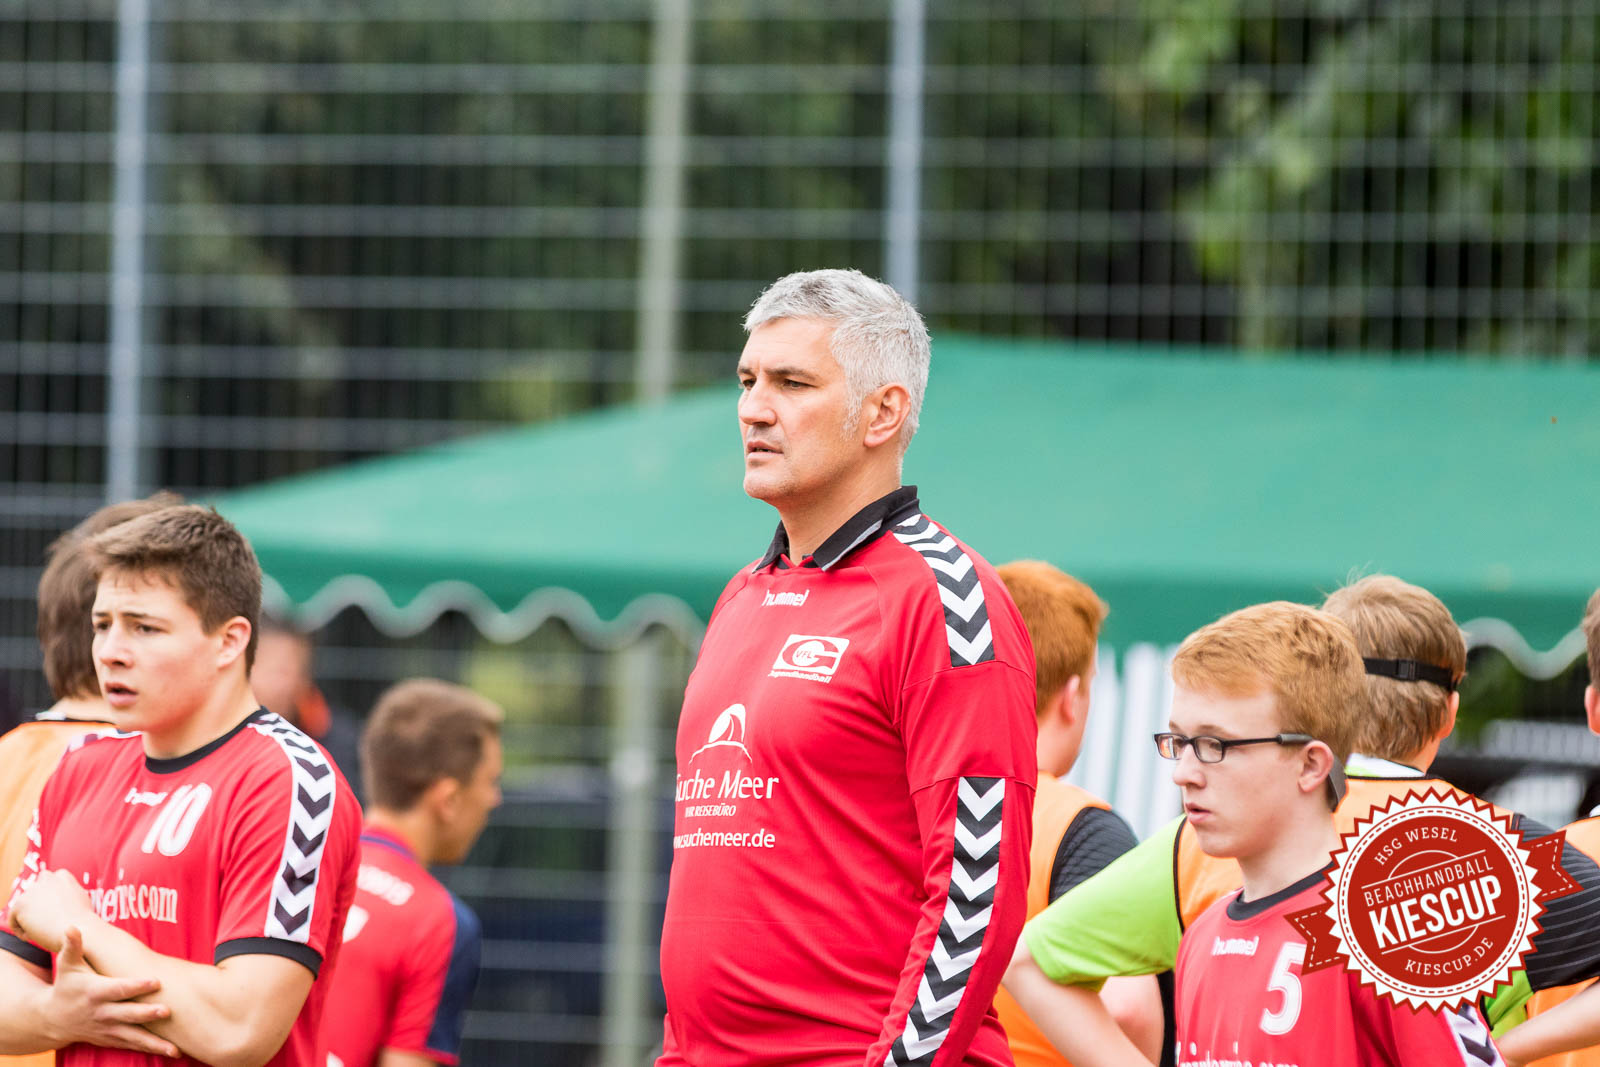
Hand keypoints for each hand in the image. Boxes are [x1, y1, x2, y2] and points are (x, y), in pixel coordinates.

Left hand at [11, 870, 93, 954]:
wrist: (79, 930)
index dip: (49, 899)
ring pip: (24, 907)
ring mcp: (33, 890)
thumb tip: (60, 896)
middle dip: (37, 906)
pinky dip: (21, 930)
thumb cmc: (83, 921)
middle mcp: (47, 878)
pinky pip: (14, 920)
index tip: (56, 914)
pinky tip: (34, 937)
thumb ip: (68, 892)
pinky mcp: (20, 904)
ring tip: (42, 931)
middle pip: (34, 893)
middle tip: (46, 923)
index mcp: (62, 876)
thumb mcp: (80, 899)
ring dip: (30, 918)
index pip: (48, 882)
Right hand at [43, 927, 176, 1057]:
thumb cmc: (65, 986)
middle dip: (146, 1014)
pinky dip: (150, 1049)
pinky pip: (132, 1045)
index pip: (118, 989)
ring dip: (153, 1042)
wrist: (52, 1019)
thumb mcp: (67, 966)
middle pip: (127, 1014)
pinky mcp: (111, 1039)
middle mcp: (102, 1013)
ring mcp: (107, 1029)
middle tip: (167, 1011)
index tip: (155, 981)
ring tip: (174, 1048)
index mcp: (95, 993)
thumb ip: (73, 947)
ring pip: (132, 1036)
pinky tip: (172, 1051)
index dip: (135, 985)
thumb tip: (72, 928)